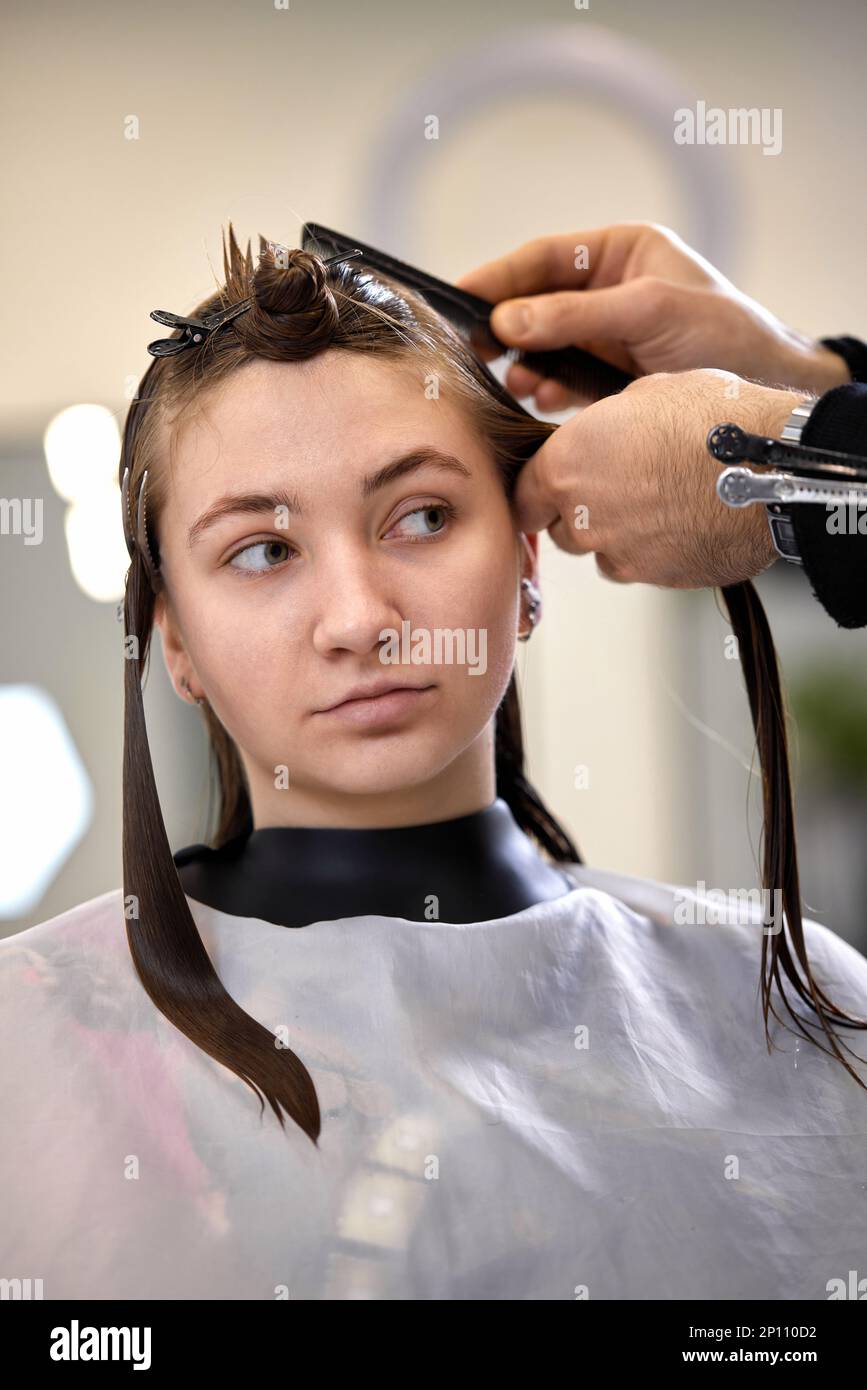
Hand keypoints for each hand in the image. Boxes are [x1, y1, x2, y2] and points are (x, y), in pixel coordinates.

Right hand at [455, 222, 849, 409]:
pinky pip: (561, 382)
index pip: (544, 258)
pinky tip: (540, 401)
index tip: (459, 297)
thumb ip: (578, 314)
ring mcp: (605, 338)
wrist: (768, 389)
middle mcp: (607, 292)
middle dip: (505, 328)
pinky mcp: (607, 380)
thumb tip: (508, 319)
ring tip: (517, 384)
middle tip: (473, 351)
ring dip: (524, 366)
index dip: (499, 277)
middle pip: (536, 304)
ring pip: (544, 348)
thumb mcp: (652, 311)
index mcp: (620, 254)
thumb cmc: (726, 335)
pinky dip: (545, 392)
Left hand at [513, 368, 808, 588]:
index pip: (522, 496)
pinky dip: (652, 551)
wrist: (771, 466)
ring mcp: (618, 553)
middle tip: (620, 485)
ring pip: (600, 551)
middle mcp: (582, 517)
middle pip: (561, 528)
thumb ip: (604, 427)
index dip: (537, 492)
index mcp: (566, 464)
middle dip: (581, 512)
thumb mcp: (645, 394)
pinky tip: (682, 523)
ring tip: (659, 503)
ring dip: (616, 534)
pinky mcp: (655, 577)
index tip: (550, 488)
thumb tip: (601, 435)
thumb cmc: (711, 417)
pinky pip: (640, 566)